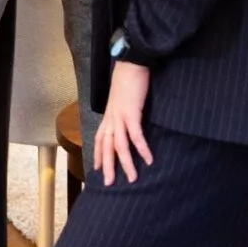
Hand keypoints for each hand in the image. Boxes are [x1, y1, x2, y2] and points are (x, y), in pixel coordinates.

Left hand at [94, 62, 152, 185]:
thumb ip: (123, 111)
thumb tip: (129, 121)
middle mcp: (110, 117)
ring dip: (126, 163)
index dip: (98, 154)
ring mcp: (119, 115)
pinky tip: (149, 159)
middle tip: (110, 183)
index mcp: (108, 115)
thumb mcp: (122, 99)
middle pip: (105, 147)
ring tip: (133, 178)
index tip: (98, 169)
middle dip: (108, 166)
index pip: (99, 139)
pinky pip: (135, 135)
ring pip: (119, 145)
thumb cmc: (128, 79)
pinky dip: (142, 148)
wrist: (131, 63)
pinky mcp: (131, 112)